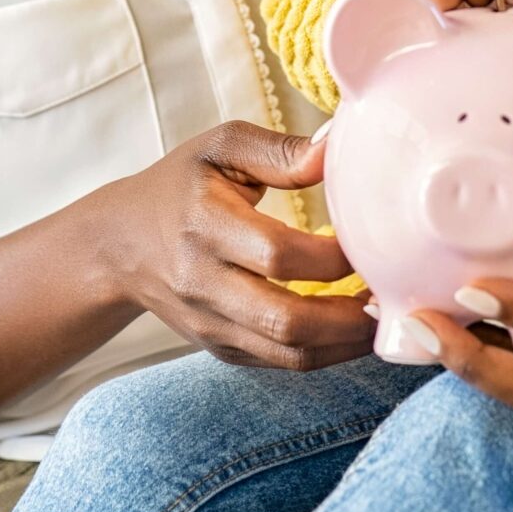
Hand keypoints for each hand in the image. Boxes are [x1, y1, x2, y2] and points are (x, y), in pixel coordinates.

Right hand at [98, 122, 374, 370]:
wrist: (119, 245)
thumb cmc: (180, 185)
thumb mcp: (220, 148)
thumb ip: (279, 151)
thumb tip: (336, 148)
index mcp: (204, 226)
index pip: (277, 254)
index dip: (332, 256)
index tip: (371, 239)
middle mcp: (203, 283)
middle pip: (285, 318)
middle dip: (350, 313)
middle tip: (393, 291)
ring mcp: (211, 324)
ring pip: (289, 353)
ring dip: (347, 342)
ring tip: (384, 314)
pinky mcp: (221, 348)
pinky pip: (282, 363)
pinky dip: (327, 353)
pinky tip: (354, 328)